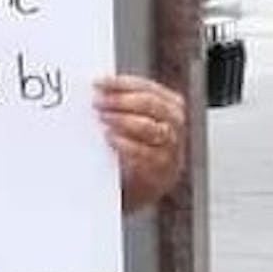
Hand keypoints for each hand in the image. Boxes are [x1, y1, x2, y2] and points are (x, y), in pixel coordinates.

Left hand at [94, 75, 184, 212]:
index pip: (148, 88)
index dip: (122, 83)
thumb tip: (98, 89)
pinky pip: (146, 155)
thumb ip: (121, 104)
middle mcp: (174, 126)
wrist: (135, 188)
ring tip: (103, 118)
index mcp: (169, 107)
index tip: (100, 82)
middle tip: (98, 101)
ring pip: (151, 128)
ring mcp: (171, 150)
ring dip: (123, 120)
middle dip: (122, 100)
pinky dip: (126, 144)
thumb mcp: (131, 122)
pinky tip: (111, 139)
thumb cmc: (131, 149)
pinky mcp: (161, 172)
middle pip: (152, 105)